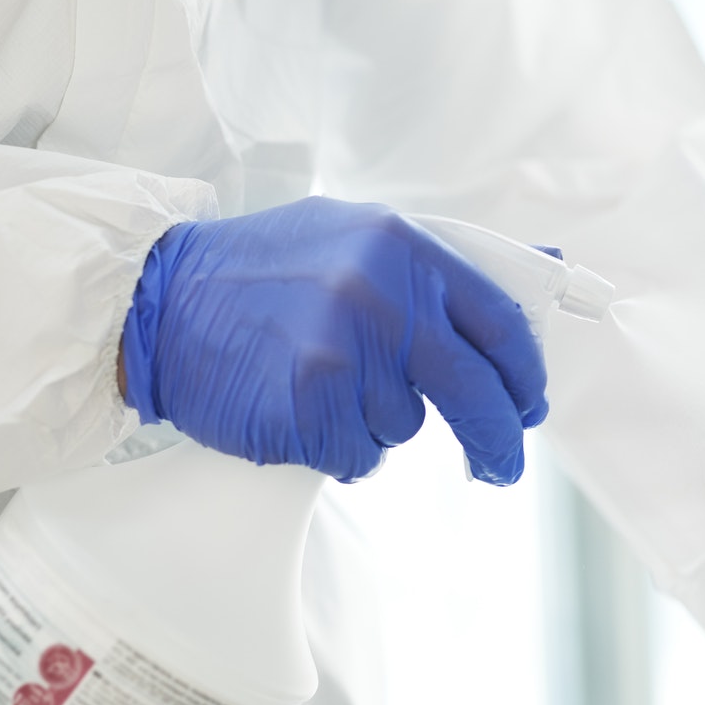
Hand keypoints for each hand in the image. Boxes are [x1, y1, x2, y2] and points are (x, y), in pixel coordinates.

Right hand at [120, 197, 546, 482]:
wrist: (158, 301)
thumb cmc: (262, 272)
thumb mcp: (355, 237)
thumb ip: (437, 266)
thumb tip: (545, 268)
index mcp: (403, 246)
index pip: (500, 320)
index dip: (524, 374)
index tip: (529, 404)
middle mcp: (382, 295)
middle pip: (476, 391)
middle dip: (497, 439)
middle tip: (500, 467)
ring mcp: (345, 354)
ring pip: (405, 426)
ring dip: (376, 422)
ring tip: (320, 382)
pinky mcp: (310, 407)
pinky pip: (358, 454)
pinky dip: (337, 446)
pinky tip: (299, 408)